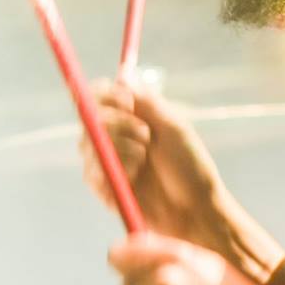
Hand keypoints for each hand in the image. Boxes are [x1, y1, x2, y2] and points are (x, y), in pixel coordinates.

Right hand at [84, 80, 225, 244]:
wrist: (196, 211)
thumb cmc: (191, 168)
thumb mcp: (174, 128)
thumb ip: (148, 102)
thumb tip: (124, 74)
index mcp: (133, 120)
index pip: (102, 99)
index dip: (105, 95)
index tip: (125, 100)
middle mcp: (117, 139)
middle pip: (88, 119)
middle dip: (115, 122)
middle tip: (145, 134)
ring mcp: (110, 165)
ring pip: (88, 145)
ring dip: (119, 147)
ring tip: (144, 159)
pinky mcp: (106, 190)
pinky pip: (91, 173)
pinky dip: (112, 171)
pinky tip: (135, 177)